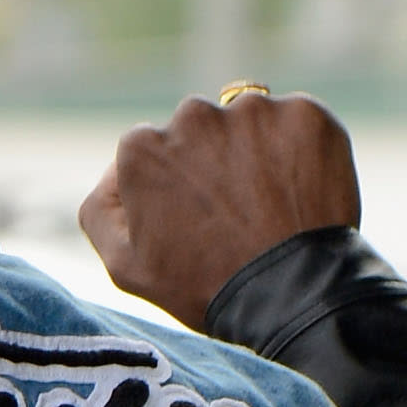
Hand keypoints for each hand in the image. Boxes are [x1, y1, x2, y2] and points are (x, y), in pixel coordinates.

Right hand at [80, 92, 360, 329]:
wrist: (290, 296)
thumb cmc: (202, 287)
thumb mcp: (125, 266)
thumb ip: (101, 209)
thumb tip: (113, 171)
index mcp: (142, 147)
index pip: (150, 151)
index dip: (169, 187)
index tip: (189, 219)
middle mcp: (194, 115)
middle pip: (198, 129)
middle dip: (210, 161)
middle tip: (231, 214)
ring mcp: (253, 110)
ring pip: (247, 124)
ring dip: (254, 152)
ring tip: (267, 207)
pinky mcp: (305, 113)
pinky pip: (296, 123)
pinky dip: (298, 150)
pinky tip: (298, 192)